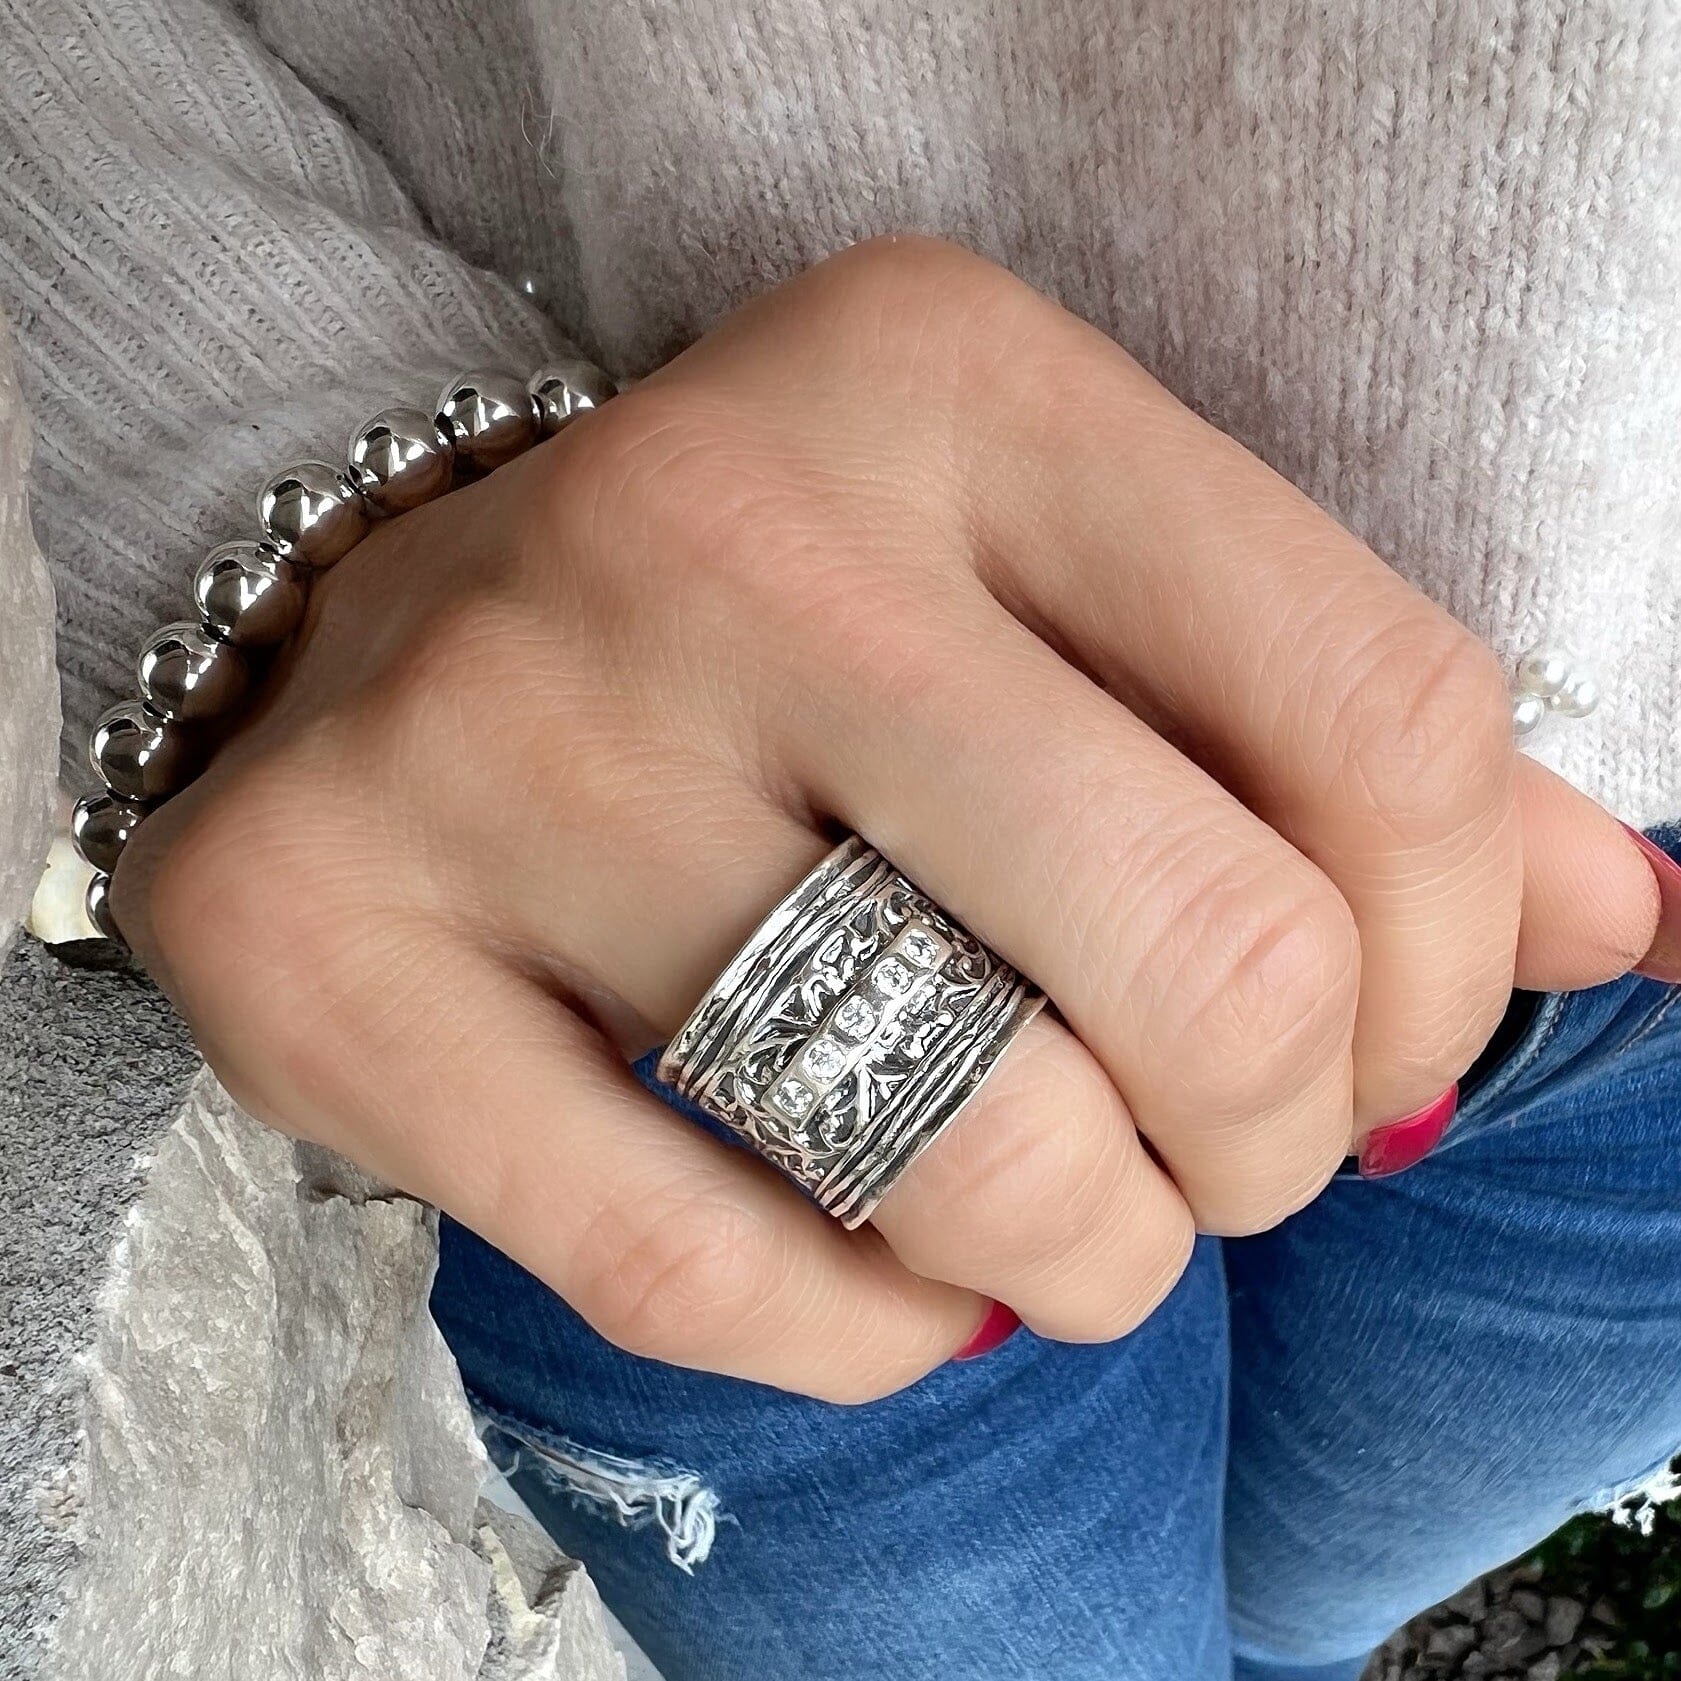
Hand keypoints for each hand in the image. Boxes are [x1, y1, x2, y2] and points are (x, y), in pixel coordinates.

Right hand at [117, 237, 1663, 1400]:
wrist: (371, 630)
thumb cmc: (773, 626)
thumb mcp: (1060, 582)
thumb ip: (1336, 731)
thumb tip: (1608, 919)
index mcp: (943, 377)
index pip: (1378, 710)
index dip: (1443, 954)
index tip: (1369, 1032)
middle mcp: (717, 528)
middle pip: (1205, 950)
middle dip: (1268, 1137)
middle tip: (1211, 1155)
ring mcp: (500, 735)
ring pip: (959, 1137)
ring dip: (1084, 1253)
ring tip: (1062, 1230)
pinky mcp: (325, 938)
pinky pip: (698, 1267)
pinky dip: (857, 1333)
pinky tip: (887, 1290)